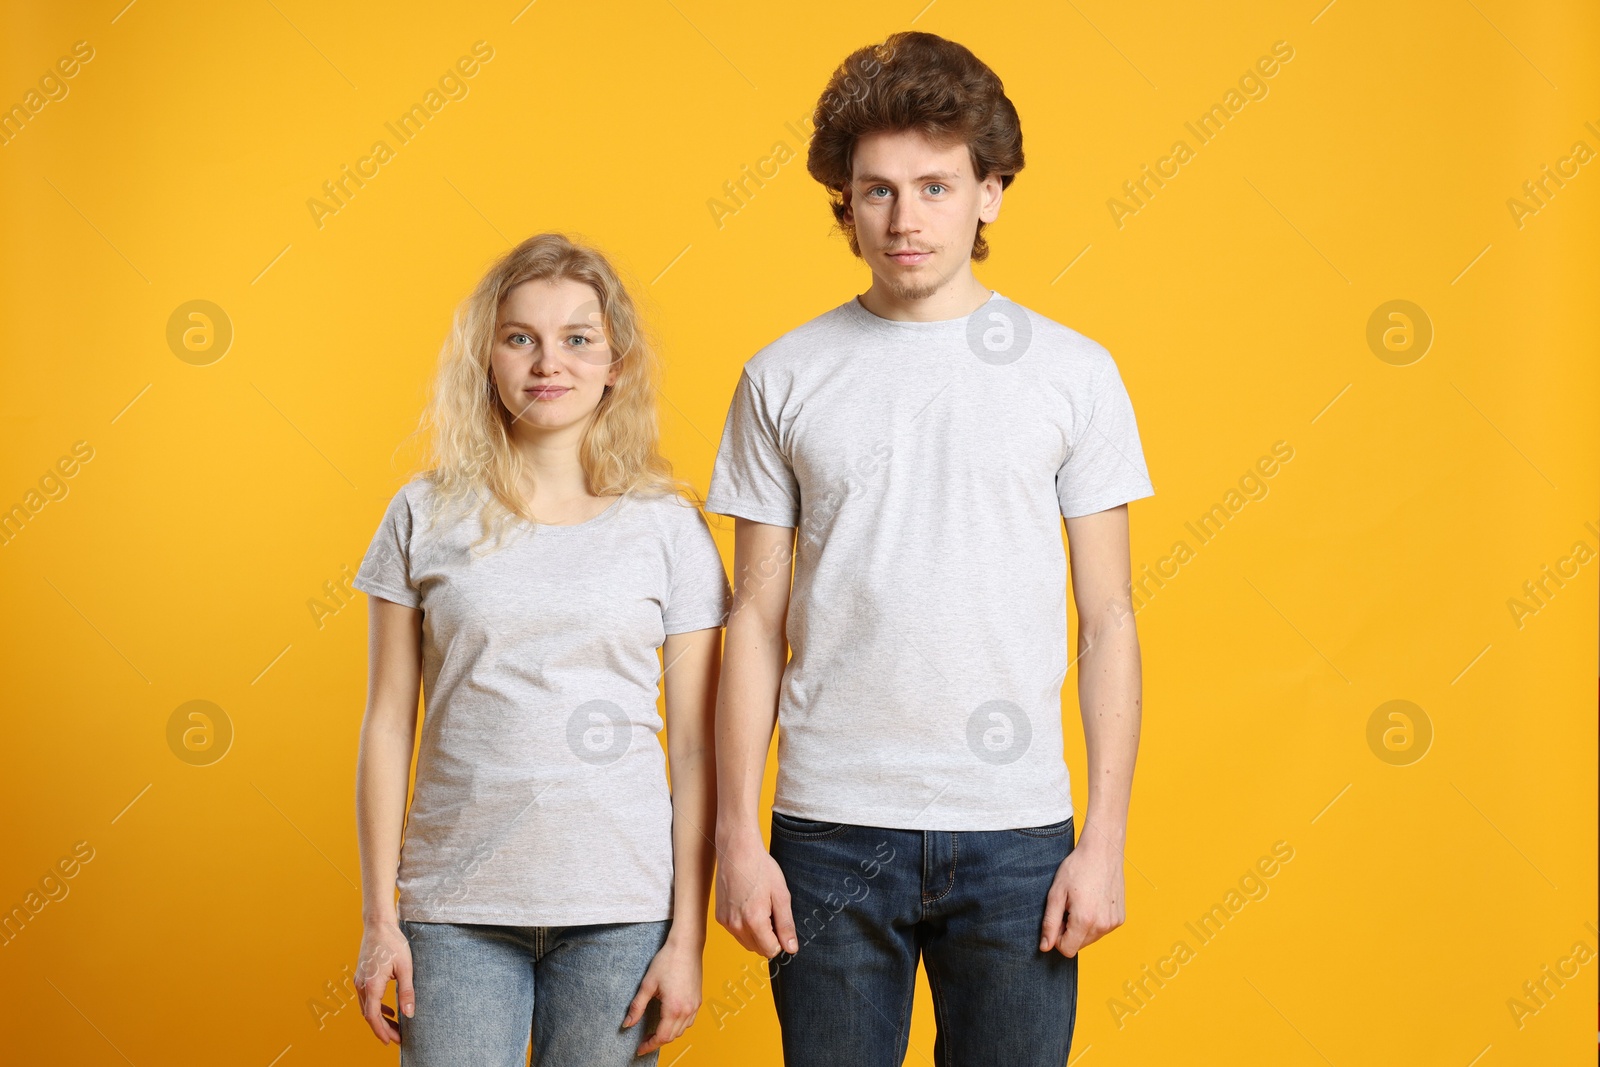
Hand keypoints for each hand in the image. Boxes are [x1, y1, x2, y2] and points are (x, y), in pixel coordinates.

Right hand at [353, 920, 413, 1044]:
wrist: (378, 924)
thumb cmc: (393, 943)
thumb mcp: (405, 968)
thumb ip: (407, 992)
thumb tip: (409, 1014)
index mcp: (371, 985)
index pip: (372, 1016)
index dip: (381, 1031)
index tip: (392, 1041)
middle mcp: (361, 985)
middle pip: (368, 1015)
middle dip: (382, 1028)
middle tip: (398, 1038)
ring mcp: (359, 980)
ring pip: (366, 1007)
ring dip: (379, 1019)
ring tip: (395, 1027)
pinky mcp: (362, 976)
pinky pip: (367, 998)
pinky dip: (376, 1007)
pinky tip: (389, 1010)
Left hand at [624, 933, 702, 1054]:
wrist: (686, 946)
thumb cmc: (667, 961)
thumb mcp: (647, 984)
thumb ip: (637, 1007)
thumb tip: (627, 1024)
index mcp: (673, 1008)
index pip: (662, 1037)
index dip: (649, 1045)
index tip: (640, 1048)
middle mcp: (686, 1010)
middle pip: (672, 1036)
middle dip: (657, 1041)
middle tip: (644, 1040)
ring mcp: (695, 1005)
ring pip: (682, 1031)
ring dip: (669, 1034)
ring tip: (655, 1031)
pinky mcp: (698, 1000)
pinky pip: (689, 1021)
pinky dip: (679, 1026)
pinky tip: (670, 1019)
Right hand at [714, 827, 797, 957]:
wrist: (737, 851)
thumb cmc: (760, 868)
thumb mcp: (781, 895)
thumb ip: (786, 925)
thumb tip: (791, 948)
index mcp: (754, 921)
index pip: (771, 950)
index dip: (780, 940)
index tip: (780, 921)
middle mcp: (736, 925)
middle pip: (758, 949)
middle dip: (768, 937)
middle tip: (771, 911)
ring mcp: (725, 922)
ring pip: (746, 943)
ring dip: (756, 933)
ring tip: (760, 907)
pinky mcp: (719, 917)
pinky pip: (736, 932)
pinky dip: (745, 926)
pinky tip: (749, 905)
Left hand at [1039, 825, 1125, 956]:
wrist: (1102, 851)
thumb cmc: (1077, 868)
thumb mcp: (1056, 894)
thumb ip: (1050, 923)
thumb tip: (1045, 947)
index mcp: (1085, 920)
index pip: (1067, 950)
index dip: (1057, 937)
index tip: (1058, 917)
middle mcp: (1102, 925)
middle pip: (1079, 946)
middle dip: (1070, 931)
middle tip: (1069, 906)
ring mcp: (1114, 923)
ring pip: (1090, 939)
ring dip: (1082, 927)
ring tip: (1081, 902)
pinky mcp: (1120, 918)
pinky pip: (1102, 930)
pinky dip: (1094, 921)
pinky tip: (1093, 902)